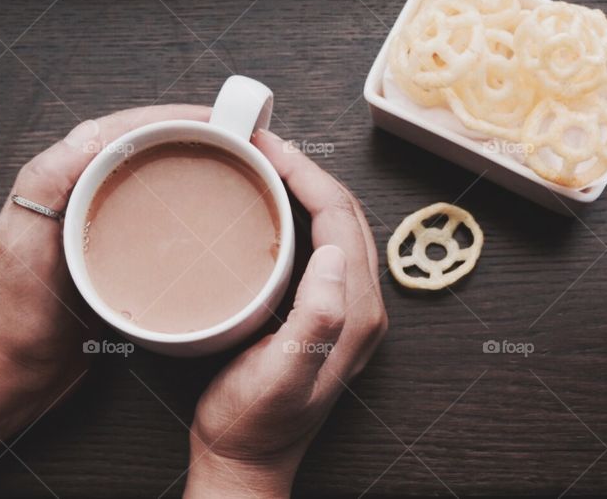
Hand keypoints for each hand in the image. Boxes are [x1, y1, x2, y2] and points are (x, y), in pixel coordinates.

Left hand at [0, 105, 210, 411]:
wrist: (18, 371)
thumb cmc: (18, 316)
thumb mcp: (24, 243)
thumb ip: (48, 183)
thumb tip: (93, 134)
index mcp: (55, 179)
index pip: (118, 129)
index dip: (168, 117)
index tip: (214, 119)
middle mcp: (76, 189)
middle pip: (140, 141)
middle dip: (188, 129)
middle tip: (237, 137)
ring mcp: (96, 216)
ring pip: (150, 168)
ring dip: (189, 156)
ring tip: (232, 159)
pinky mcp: (114, 244)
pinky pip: (152, 204)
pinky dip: (183, 192)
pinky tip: (210, 204)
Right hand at [186, 130, 387, 497]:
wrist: (246, 460)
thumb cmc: (254, 423)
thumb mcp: (282, 377)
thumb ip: (316, 320)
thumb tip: (328, 254)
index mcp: (355, 311)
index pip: (339, 219)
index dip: (306, 174)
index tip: (266, 147)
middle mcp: (360, 305)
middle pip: (344, 215)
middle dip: (307, 170)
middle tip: (262, 145)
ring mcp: (345, 309)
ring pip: (335, 227)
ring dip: (306, 188)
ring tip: (267, 163)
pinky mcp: (325, 313)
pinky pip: (321, 245)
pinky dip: (300, 214)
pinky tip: (272, 206)